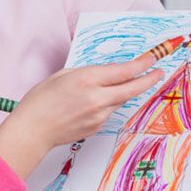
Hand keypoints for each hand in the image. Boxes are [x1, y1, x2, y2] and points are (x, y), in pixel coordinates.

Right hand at [0, 52, 163, 178]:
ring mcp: (99, 115)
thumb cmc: (40, 101)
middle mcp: (97, 98)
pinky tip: (85, 106)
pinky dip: (103, 105)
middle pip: (133, 88)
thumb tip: (106, 73)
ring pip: (119, 100)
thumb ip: (87, 73)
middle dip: (149, 79)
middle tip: (158, 72)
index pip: (124, 71)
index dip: (142, 64)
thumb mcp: (62, 75)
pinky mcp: (97, 127)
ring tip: (100, 90)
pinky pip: (107, 112)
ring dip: (119, 92)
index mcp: (87, 80)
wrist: (32, 130)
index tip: (152, 59)